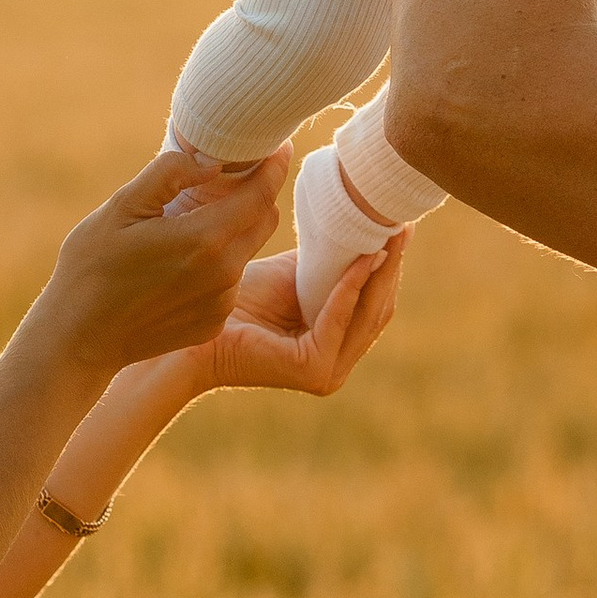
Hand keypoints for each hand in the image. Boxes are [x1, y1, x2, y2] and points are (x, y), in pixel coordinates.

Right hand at [39, 144, 290, 378]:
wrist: (78, 339)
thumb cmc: (91, 268)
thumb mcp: (122, 207)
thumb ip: (169, 174)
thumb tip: (211, 160)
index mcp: (204, 239)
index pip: (262, 195)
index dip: (275, 167)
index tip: (279, 147)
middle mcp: (224, 274)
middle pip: (263, 221)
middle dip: (256, 194)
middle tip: (229, 177)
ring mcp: (221, 303)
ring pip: (245, 251)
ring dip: (231, 230)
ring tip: (191, 222)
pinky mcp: (213, 323)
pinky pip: (229, 282)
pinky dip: (216, 263)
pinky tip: (179, 262)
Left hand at [156, 230, 406, 402]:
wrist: (194, 332)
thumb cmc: (237, 302)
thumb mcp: (293, 275)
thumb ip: (327, 263)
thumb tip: (362, 227)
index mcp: (336, 346)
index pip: (374, 304)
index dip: (390, 264)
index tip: (400, 225)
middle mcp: (338, 365)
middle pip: (378, 309)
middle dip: (392, 265)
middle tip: (402, 225)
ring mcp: (328, 373)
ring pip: (367, 315)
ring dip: (380, 272)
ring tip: (388, 234)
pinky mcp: (313, 371)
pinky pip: (338, 319)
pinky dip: (350, 286)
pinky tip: (360, 257)